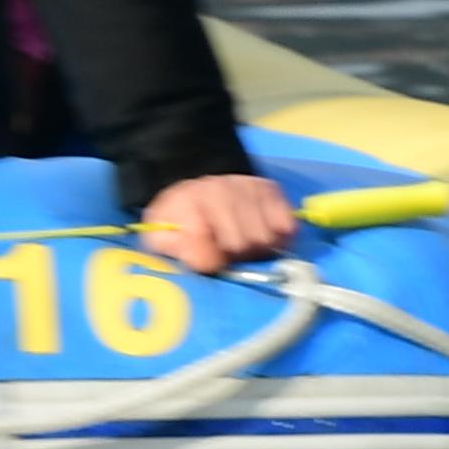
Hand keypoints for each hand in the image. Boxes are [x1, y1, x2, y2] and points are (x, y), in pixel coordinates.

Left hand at [142, 173, 296, 274]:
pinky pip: (287, 227)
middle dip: (234, 255)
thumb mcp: (162, 236)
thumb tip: (205, 261)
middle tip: (227, 250)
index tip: (208, 260)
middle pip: (241, 243)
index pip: (206, 241)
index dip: (210, 259)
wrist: (201, 189)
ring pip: (265, 238)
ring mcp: (247, 187)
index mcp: (187, 201)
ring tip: (242, 241)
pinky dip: (278, 237)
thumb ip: (173, 249)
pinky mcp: (272, 191)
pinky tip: (262, 232)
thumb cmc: (181, 221)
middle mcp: (218, 189)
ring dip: (256, 248)